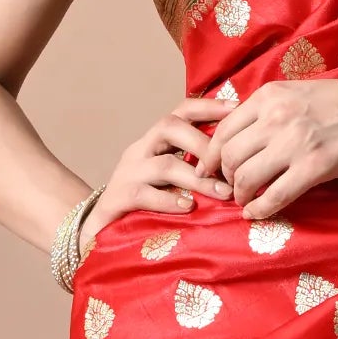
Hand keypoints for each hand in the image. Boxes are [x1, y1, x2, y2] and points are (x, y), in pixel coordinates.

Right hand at [77, 97, 236, 252]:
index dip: (208, 107)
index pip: (181, 111)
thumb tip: (240, 166)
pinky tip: (189, 208)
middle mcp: (139, 151)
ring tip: (223, 193)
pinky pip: (145, 194)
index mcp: (154, 142)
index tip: (237, 109)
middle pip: (169, 127)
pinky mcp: (118, 199)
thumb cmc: (144, 206)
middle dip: (204, 143)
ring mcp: (127, 173)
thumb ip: (195, 169)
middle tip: (230, 166)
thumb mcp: (169, 181)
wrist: (97, 232)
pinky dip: (169, 200)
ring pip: (164, 165)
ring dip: (198, 179)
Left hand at [191, 71, 337, 219]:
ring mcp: (294, 142)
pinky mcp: (315, 166)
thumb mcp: (296, 94)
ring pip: (246, 177)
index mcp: (268, 96)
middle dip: (224, 178)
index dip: (210, 156)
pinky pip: (274, 195)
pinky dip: (259, 209)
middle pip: (228, 156)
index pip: (223, 130)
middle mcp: (276, 116)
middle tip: (232, 188)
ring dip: (241, 195)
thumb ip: (268, 111)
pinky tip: (256, 214)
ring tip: (246, 201)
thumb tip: (241, 137)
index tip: (209, 171)